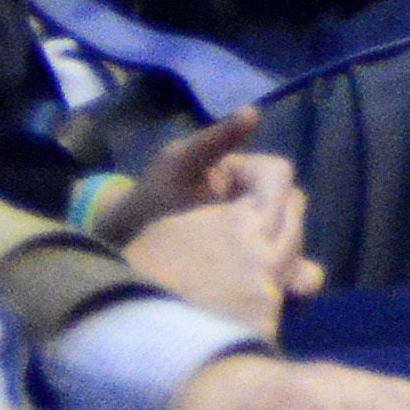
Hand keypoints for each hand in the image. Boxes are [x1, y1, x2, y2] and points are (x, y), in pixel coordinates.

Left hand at [109, 122, 318, 328]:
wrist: (116, 254)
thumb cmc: (147, 203)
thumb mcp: (175, 166)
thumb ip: (213, 141)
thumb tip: (254, 111)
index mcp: (244, 174)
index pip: (279, 176)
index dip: (273, 199)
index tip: (256, 224)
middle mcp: (256, 207)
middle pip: (292, 214)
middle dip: (283, 236)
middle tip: (262, 261)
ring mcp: (254, 242)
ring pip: (293, 247)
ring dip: (292, 265)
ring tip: (282, 288)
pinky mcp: (251, 274)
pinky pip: (283, 276)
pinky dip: (291, 285)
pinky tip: (287, 298)